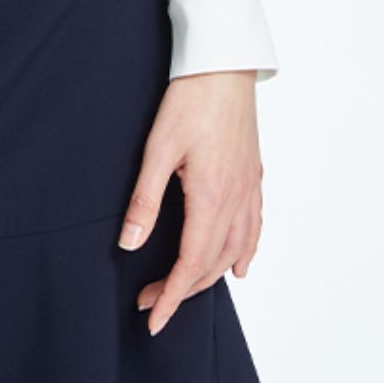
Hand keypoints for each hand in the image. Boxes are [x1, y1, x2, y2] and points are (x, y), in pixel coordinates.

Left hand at [117, 71, 262, 336]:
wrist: (224, 64)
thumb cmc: (190, 99)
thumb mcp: (158, 149)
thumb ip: (144, 201)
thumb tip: (129, 245)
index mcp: (211, 197)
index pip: (190, 263)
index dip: (172, 296)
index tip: (154, 319)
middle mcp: (236, 199)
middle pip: (212, 263)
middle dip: (183, 289)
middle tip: (151, 302)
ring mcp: (249, 188)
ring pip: (236, 249)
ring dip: (210, 275)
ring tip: (185, 290)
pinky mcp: (253, 175)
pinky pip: (254, 227)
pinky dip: (245, 251)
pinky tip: (239, 265)